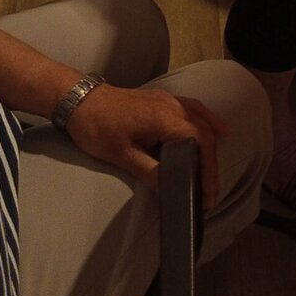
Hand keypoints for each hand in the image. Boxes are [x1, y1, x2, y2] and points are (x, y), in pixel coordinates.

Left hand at [64, 82, 230, 202]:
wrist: (80, 99)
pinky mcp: (161, 99)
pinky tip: (212, 128)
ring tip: (215, 167)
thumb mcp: (122, 155)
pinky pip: (193, 108)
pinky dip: (206, 120)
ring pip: (202, 117)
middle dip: (212, 162)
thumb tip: (171, 189)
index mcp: (165, 118)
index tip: (208, 196)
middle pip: (205, 131)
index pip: (199, 142)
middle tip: (210, 191)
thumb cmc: (98, 127)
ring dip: (212, 141)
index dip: (208, 170)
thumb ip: (150, 172)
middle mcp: (172, 105)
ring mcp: (168, 99)